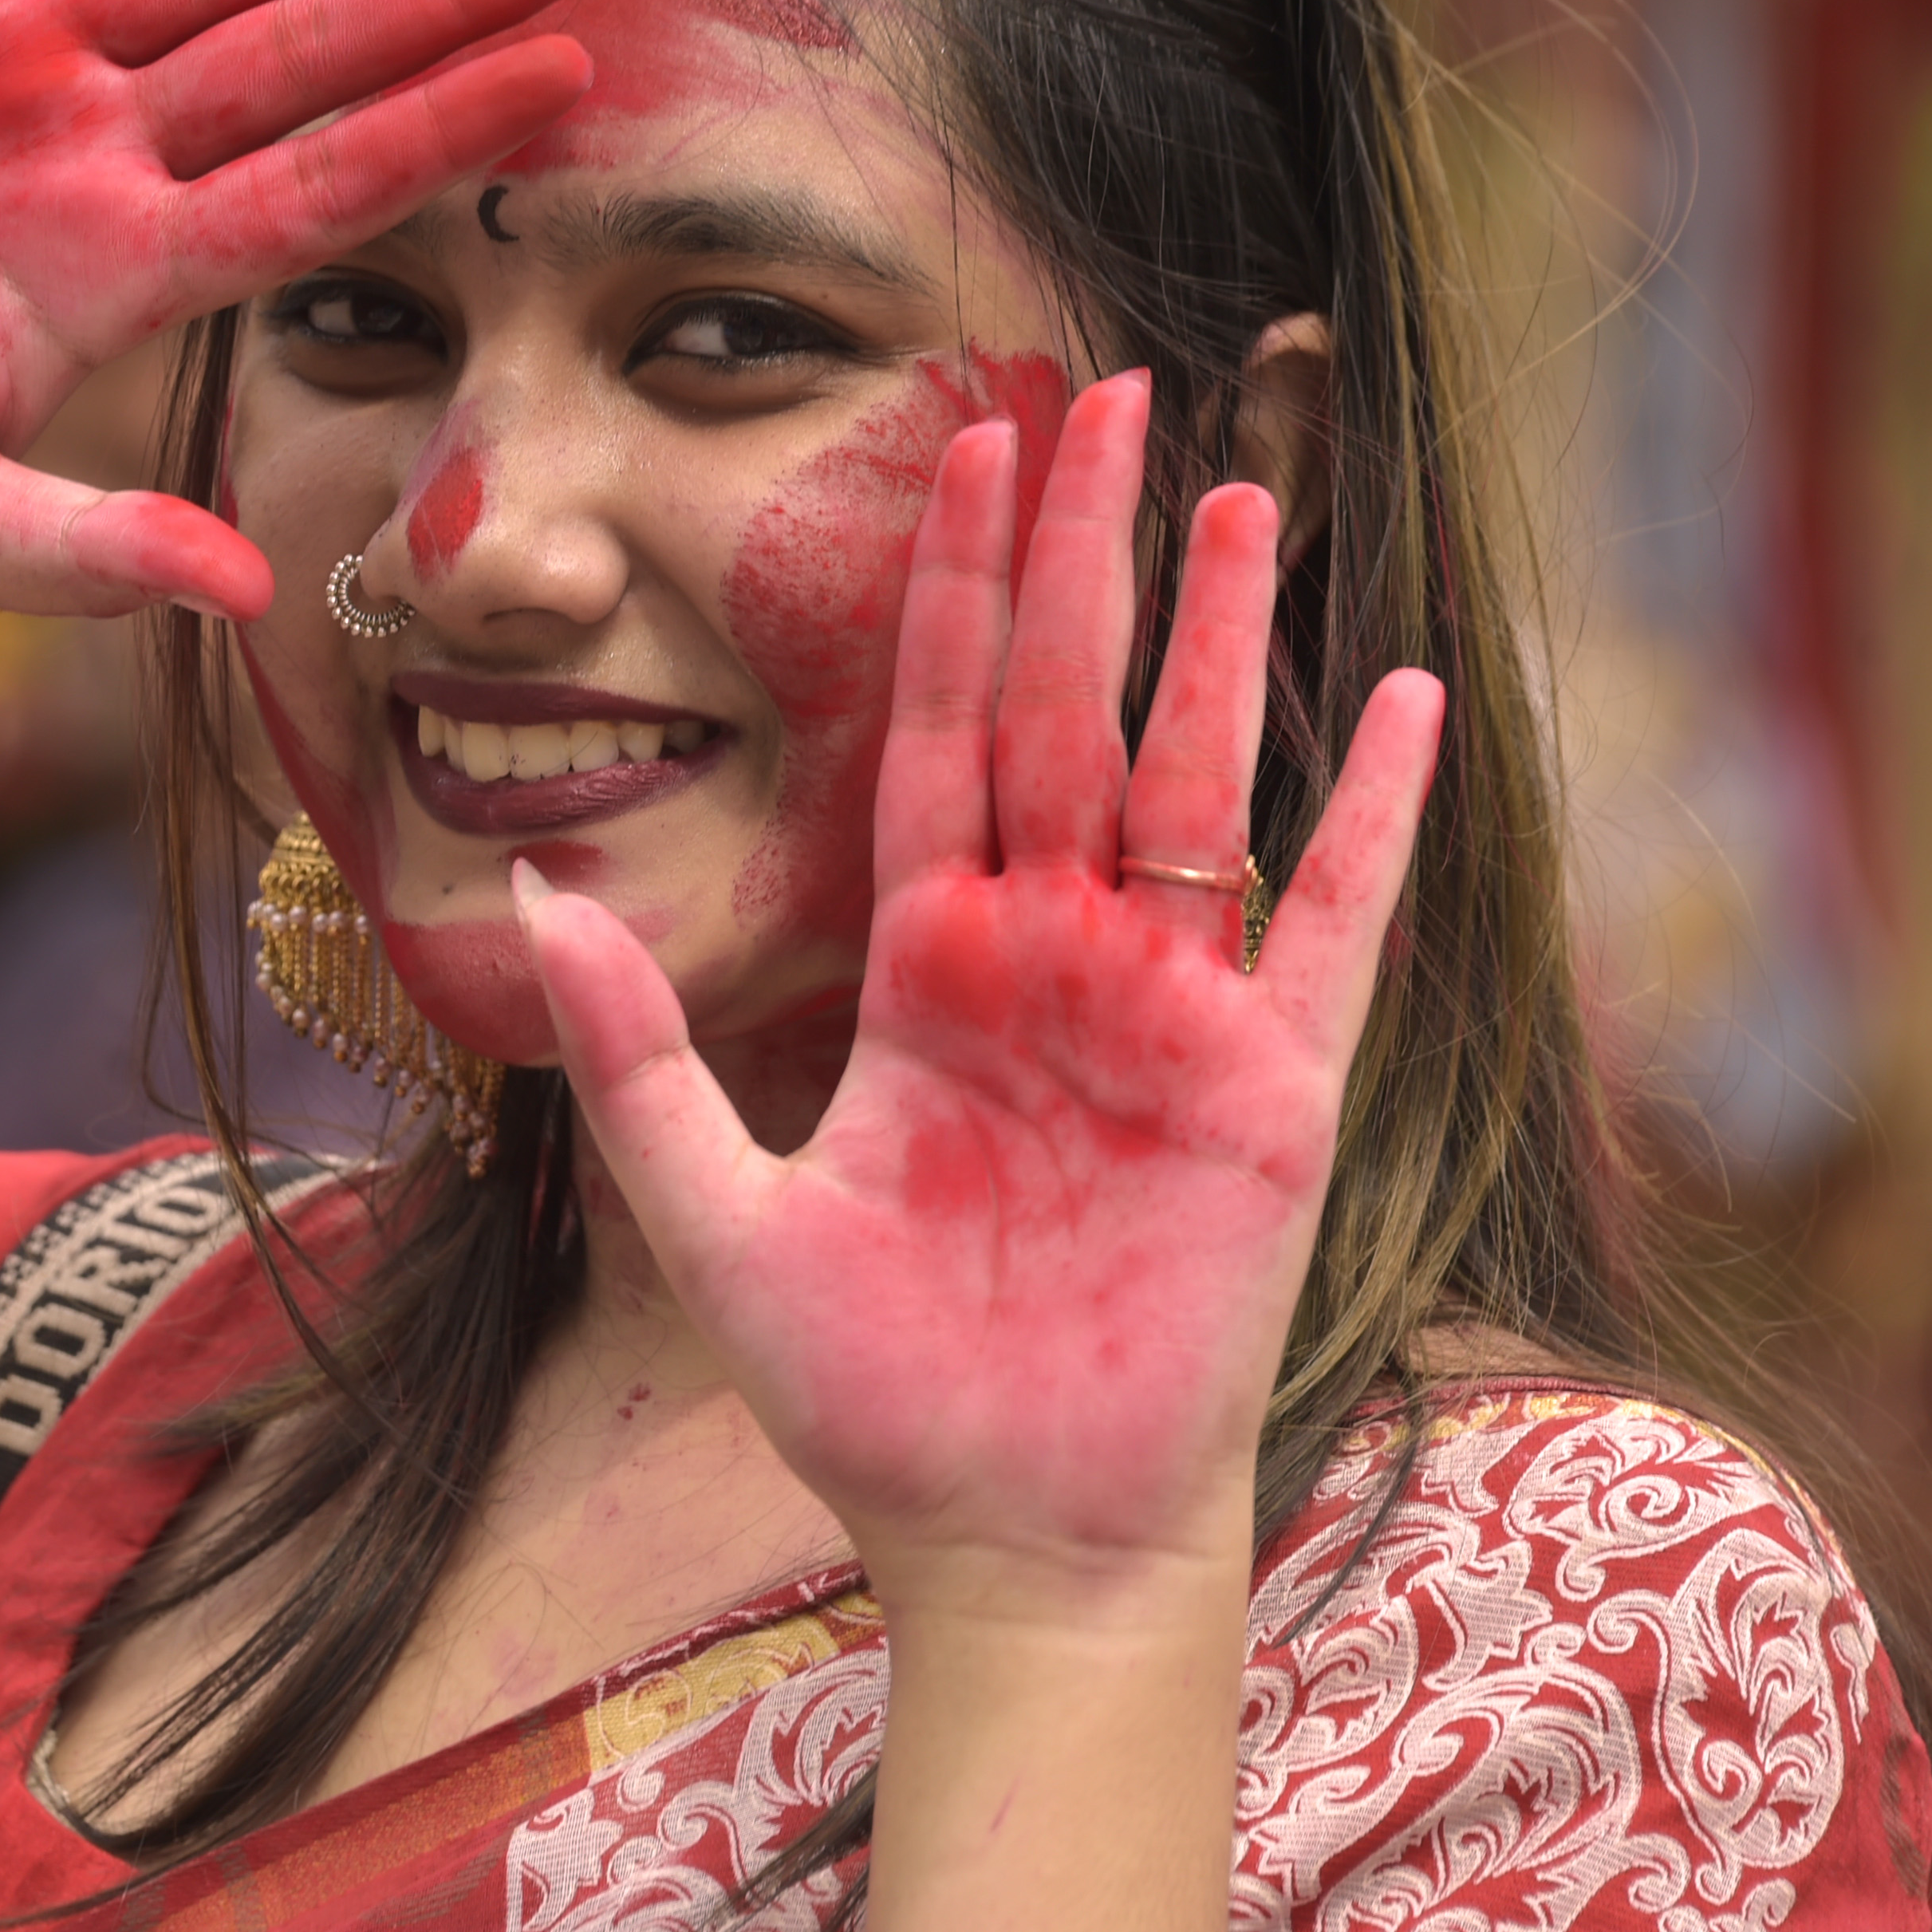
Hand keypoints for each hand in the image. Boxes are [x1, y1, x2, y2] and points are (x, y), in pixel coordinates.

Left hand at [514, 370, 1444, 1606]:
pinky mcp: (1271, 1092)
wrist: (1012, 1539)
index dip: (950, 590)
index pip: (935, 729)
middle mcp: (1050, 959)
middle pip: (1066, 709)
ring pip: (1196, 778)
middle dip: (1085, 554)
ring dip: (1219, 636)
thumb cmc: (870, 1396)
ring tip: (1237, 490)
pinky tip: (1398, 692)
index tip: (967, 447)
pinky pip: (1333, 924)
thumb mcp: (718, 1217)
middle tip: (1104, 393)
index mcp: (929, 967)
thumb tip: (533, 889)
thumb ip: (633, 1054)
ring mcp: (1168, 1013)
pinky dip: (1368, 814)